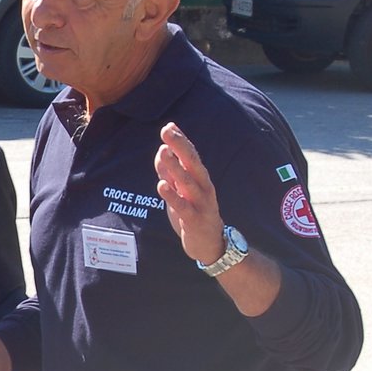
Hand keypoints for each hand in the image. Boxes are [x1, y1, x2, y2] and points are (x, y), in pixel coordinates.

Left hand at [155, 122, 224, 265]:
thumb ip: (171, 173)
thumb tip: (162, 151)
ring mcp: (200, 203)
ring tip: (163, 152)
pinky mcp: (194, 220)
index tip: (169, 126)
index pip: (191, 155)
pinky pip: (182, 206)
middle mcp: (203, 187)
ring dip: (175, 167)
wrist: (209, 244)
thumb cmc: (194, 213)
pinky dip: (172, 196)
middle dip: (180, 146)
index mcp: (200, 179)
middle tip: (167, 131)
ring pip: (187, 182)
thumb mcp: (181, 191)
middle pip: (192, 163)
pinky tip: (161, 185)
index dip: (181, 141)